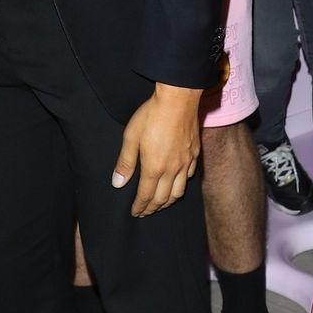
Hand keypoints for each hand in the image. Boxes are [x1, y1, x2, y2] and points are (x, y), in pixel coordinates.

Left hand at [111, 84, 201, 216]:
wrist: (178, 99)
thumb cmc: (152, 115)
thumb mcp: (131, 137)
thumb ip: (125, 162)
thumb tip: (117, 183)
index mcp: (154, 168)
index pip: (146, 196)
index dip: (140, 207)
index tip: (135, 213)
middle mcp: (172, 169)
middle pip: (163, 198)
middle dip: (153, 208)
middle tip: (146, 212)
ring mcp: (185, 162)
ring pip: (179, 191)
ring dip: (168, 201)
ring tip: (161, 204)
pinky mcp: (194, 154)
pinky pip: (189, 177)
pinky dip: (181, 185)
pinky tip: (177, 183)